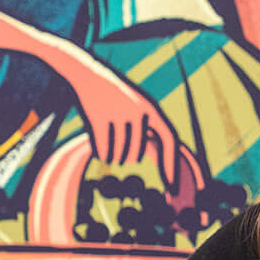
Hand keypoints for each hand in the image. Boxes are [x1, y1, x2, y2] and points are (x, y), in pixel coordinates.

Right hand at [63, 62, 204, 191]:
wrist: (87, 75)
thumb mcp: (136, 111)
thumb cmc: (114, 98)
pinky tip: (99, 149)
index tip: (172, 184)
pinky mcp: (98, 118)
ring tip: (109, 148)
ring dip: (113, 156)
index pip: (170, 138)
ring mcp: (118, 113)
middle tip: (122, 158)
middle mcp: (138, 110)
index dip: (172, 162)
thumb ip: (149, 133)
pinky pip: (103, 150)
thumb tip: (163, 159)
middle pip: (137, 152)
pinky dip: (100, 153)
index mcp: (151, 107)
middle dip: (128, 158)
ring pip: (119, 154)